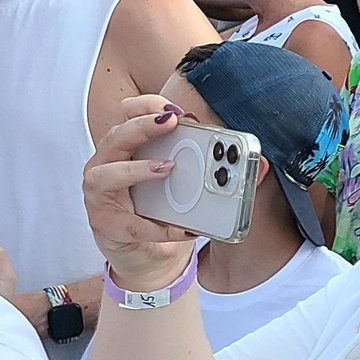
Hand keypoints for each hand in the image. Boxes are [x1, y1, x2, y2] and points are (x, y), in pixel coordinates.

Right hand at [82, 96, 201, 290]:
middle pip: (115, 136)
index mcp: (125, 148)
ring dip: (137, 169)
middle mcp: (104, 165)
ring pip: (105, 175)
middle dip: (142, 126)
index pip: (125, 114)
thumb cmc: (161, 208)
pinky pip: (133, 225)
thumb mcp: (184, 182)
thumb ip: (212, 166)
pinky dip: (160, 227)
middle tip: (172, 123)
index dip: (146, 106)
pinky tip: (184, 231)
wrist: (147, 254)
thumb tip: (260, 163)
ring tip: (167, 168)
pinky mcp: (107, 226)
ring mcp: (100, 196)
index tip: (173, 108)